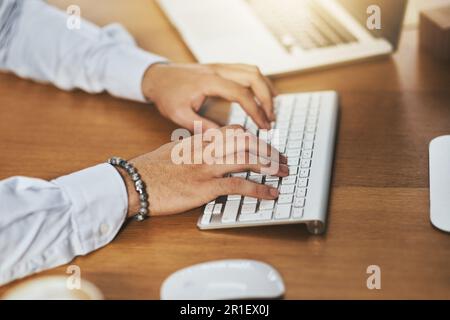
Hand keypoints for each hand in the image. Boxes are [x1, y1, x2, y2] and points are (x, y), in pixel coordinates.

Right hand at [117, 125, 287, 216]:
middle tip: (283, 160)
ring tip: (284, 173)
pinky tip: (270, 193)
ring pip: (247, 160)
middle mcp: (206, 150)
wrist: (133, 183)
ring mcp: (207, 167)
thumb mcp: (173, 151)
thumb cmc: (151, 169)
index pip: (234, 132)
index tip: (266, 146)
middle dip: (269, 150)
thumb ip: (193, 148)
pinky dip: (259, 189)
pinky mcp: (205, 187)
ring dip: (271, 166)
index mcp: (199, 140)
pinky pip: (239, 185)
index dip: (255, 138)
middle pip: (247, 143)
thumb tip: (205, 149)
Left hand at [141, 63, 276, 131]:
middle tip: (271, 119)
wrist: (157, 76)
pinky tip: (262, 96)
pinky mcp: (221, 68)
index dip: (256, 111)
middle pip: (253, 76)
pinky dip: (259, 82)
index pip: (241, 93)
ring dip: (266, 88)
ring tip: (272, 109)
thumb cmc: (166, 95)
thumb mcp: (179, 114)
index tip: (264, 127)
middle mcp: (218, 70)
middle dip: (267, 98)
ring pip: (253, 70)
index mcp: (209, 81)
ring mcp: (221, 66)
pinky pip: (247, 70)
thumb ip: (201, 126)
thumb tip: (223, 140)